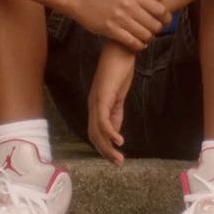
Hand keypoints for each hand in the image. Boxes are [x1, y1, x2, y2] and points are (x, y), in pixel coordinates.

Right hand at [74, 0, 169, 48]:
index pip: (161, 10)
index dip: (166, 18)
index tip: (165, 21)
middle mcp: (129, 5)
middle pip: (154, 24)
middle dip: (157, 30)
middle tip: (153, 31)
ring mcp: (120, 18)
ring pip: (145, 35)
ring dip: (148, 38)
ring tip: (145, 37)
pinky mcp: (111, 29)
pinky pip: (131, 42)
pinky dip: (138, 45)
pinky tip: (138, 44)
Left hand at [87, 41, 134, 164]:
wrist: (120, 50)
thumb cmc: (120, 69)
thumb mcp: (118, 95)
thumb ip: (116, 112)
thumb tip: (115, 131)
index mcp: (97, 105)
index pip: (96, 132)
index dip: (104, 146)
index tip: (115, 157)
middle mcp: (93, 105)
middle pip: (94, 135)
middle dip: (105, 152)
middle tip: (118, 163)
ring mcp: (97, 101)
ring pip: (97, 130)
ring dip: (107, 147)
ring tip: (119, 158)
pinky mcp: (103, 96)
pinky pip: (103, 119)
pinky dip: (110, 132)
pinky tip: (119, 140)